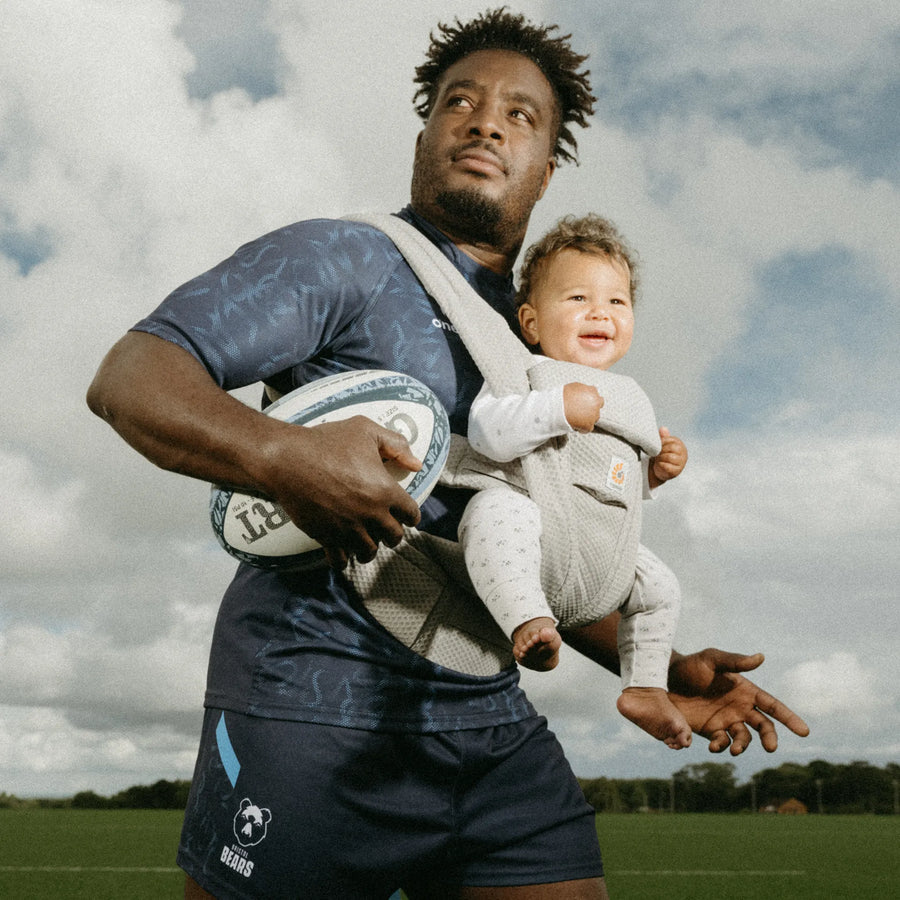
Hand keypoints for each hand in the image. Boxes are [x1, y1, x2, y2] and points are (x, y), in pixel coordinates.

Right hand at [87, 334, 421, 568]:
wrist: (285, 460)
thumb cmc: (326, 441)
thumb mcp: (365, 431)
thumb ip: (396, 445)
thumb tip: (416, 464)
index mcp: (385, 490)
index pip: (410, 514)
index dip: (410, 513)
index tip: (406, 513)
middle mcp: (370, 514)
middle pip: (394, 537)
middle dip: (392, 533)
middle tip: (387, 527)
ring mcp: (347, 529)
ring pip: (369, 552)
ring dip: (370, 547)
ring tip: (367, 541)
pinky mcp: (325, 537)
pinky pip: (340, 560)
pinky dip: (344, 560)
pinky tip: (343, 555)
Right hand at [563, 382, 603, 432]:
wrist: (556, 408)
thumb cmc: (562, 396)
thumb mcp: (574, 387)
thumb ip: (583, 389)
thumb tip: (583, 392)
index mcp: (592, 391)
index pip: (595, 396)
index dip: (589, 400)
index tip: (583, 403)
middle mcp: (596, 402)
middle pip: (597, 406)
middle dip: (591, 408)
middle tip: (581, 410)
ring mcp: (594, 414)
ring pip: (594, 418)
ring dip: (588, 418)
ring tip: (576, 418)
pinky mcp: (589, 425)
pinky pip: (588, 428)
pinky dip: (582, 428)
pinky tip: (575, 425)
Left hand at [648, 427, 686, 488]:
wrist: (658, 470)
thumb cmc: (660, 456)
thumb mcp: (661, 445)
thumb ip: (663, 437)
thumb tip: (663, 428)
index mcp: (680, 444)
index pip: (671, 440)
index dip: (661, 442)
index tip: (656, 446)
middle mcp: (683, 453)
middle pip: (671, 447)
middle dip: (661, 450)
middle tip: (656, 454)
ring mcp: (681, 463)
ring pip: (669, 457)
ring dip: (660, 458)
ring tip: (657, 459)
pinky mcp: (676, 471)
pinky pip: (667, 466)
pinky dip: (660, 465)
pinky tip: (658, 465)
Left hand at [667, 649, 809, 753]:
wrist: (663, 678)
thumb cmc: (690, 665)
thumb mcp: (712, 659)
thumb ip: (735, 661)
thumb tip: (761, 657)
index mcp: (745, 690)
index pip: (772, 706)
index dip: (789, 718)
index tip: (804, 731)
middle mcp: (739, 708)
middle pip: (764, 727)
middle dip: (770, 738)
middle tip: (770, 747)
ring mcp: (725, 721)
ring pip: (744, 739)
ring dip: (743, 746)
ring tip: (735, 748)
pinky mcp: (710, 731)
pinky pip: (722, 743)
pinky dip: (722, 747)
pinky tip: (714, 746)